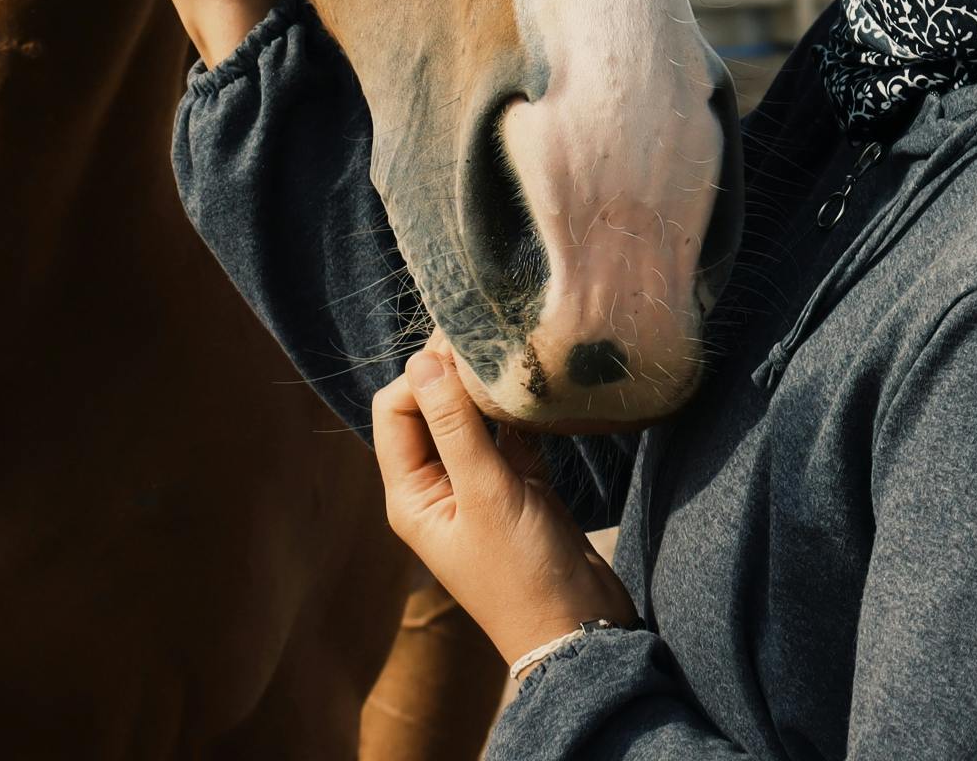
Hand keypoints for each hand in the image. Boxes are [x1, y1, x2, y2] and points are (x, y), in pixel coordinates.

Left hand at [375, 345, 637, 679]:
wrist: (581, 634)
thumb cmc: (523, 575)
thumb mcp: (486, 495)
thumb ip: (454, 426)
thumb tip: (423, 359)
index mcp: (411, 494)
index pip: (395, 410)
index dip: (422, 375)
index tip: (463, 349)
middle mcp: (437, 487)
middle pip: (430, 408)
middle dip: (454, 374)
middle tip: (492, 341)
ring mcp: (479, 487)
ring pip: (471, 419)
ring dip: (487, 390)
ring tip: (514, 355)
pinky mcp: (519, 488)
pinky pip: (510, 436)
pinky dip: (521, 413)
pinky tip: (540, 388)